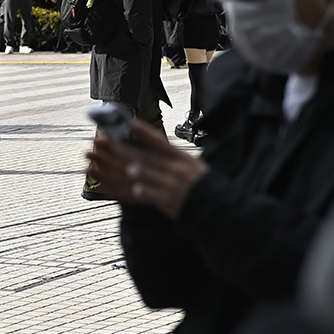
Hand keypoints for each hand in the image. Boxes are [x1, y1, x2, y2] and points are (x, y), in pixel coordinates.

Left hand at [84, 121, 207, 218]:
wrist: (219, 210)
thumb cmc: (204, 187)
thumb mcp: (195, 167)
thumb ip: (177, 159)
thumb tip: (159, 148)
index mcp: (183, 159)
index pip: (162, 143)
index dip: (146, 132)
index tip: (133, 124)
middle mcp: (176, 170)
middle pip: (147, 156)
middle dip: (129, 150)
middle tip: (115, 144)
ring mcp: (171, 185)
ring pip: (144, 173)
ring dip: (135, 171)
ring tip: (131, 171)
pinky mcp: (167, 200)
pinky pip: (146, 192)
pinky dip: (140, 191)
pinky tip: (137, 190)